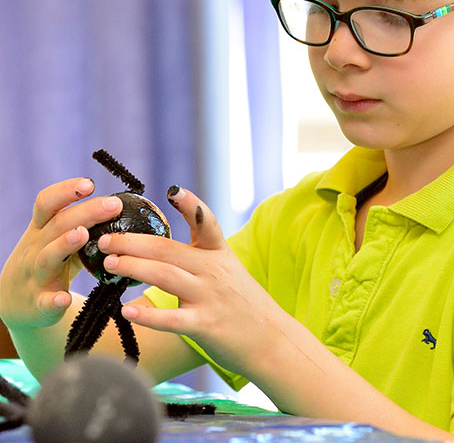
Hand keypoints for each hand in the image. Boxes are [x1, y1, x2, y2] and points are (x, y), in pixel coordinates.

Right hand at [0, 178, 122, 330]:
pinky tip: (64, 298)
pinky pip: (45, 301)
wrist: (15, 303)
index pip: (48, 204)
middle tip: (113, 204)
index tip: (90, 183)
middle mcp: (36, 249)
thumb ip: (82, 224)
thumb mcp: (57, 240)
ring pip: (47, 258)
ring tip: (83, 234)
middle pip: (57, 226)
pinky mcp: (39, 303)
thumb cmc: (48, 264)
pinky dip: (54, 300)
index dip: (66, 191)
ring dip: (64, 244)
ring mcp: (35, 275)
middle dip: (85, 212)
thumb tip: (121, 206)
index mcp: (41, 231)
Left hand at [96, 186, 285, 374]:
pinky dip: (147, 315)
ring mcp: (210, 297)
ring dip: (133, 267)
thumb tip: (156, 249)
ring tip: (109, 264)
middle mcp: (214, 271)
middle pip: (167, 250)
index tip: (173, 190)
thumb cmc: (244, 306)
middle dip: (131, 242)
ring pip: (165, 275)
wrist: (273, 340)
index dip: (191, 205)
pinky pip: (172, 319)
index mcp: (219, 255)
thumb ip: (199, 258)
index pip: (206, 223)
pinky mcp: (205, 325)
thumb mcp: (229, 272)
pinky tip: (126, 311)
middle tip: (104, 240)